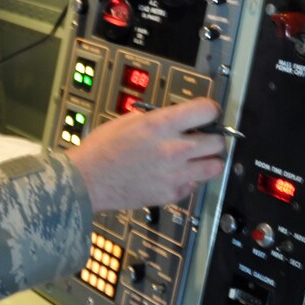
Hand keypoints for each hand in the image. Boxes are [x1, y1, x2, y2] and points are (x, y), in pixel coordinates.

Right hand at [66, 98, 224, 212]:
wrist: (87, 180)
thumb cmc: (101, 150)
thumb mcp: (127, 121)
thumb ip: (156, 118)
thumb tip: (174, 118)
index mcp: (161, 125)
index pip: (206, 111)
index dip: (210, 110)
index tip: (208, 113)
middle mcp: (173, 149)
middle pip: (217, 141)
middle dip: (212, 137)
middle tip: (204, 137)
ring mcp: (175, 174)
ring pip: (215, 166)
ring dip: (209, 160)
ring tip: (197, 158)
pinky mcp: (172, 194)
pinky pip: (194, 185)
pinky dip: (189, 180)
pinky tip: (175, 174)